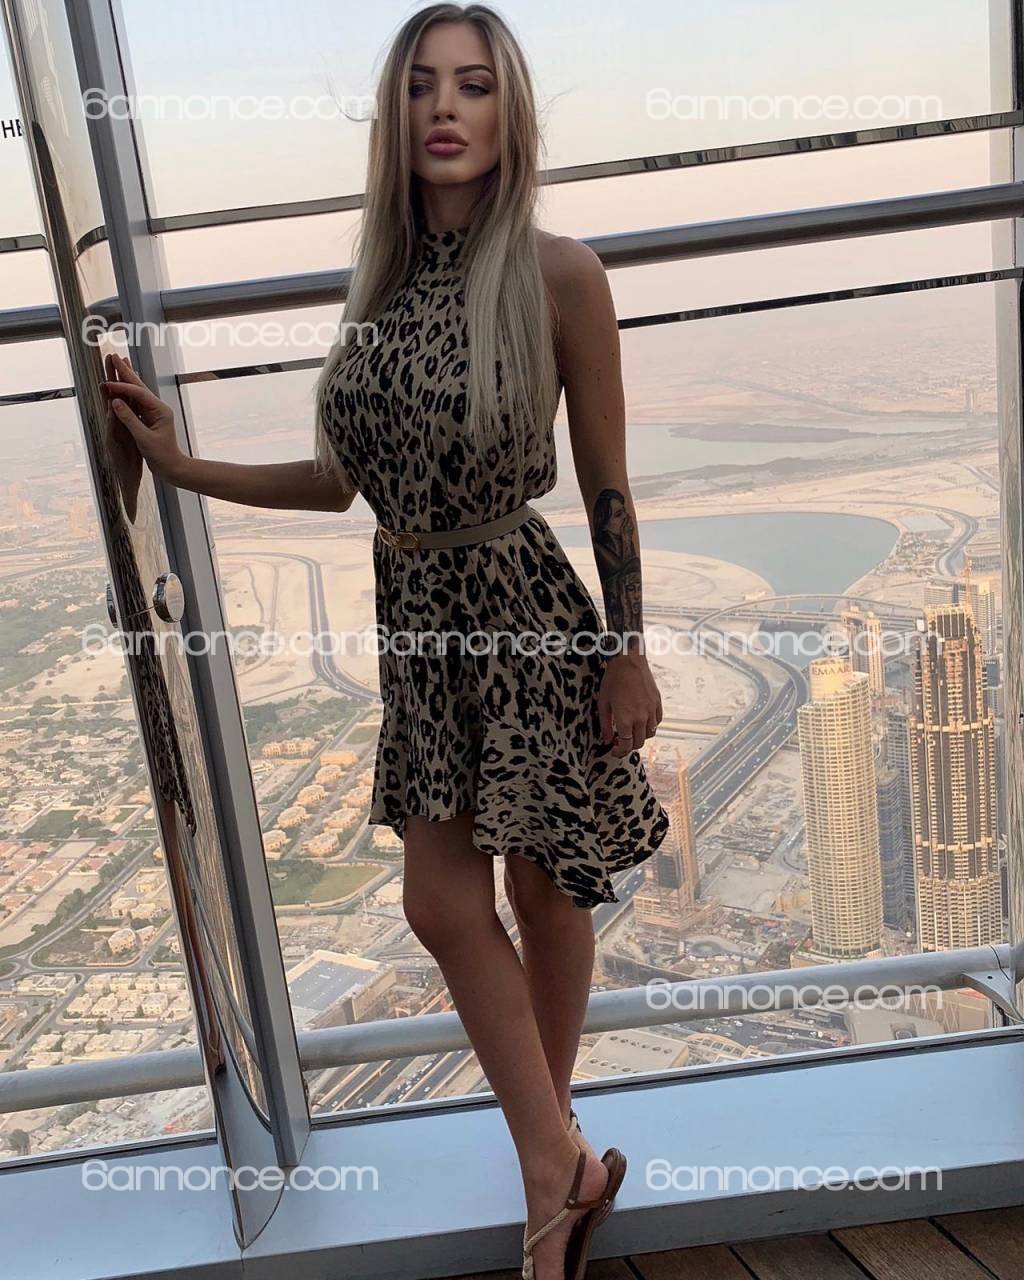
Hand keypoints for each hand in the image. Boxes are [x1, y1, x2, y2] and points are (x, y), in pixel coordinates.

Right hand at [100, 352, 186, 482]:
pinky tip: (122, 382)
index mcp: (160, 411)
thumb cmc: (161, 456)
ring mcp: (154, 412)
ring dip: (126, 377)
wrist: (172, 468)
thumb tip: (115, 402)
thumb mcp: (144, 438)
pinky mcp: (149, 418)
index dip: (122, 387)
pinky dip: (126, 391)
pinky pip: (135, 401)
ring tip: (119, 362)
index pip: (138, 393)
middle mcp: (158, 408)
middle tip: (113, 356)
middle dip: (125, 371)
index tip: (108, 383)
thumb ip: (129, 419)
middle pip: (139, 386)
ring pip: (137, 391)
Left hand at [598, 651, 662, 756]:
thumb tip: (608, 740)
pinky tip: (642, 721)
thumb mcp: (603, 703)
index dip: (620, 751)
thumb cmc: (613, 680)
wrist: (628, 661)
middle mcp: (641, 717)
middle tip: (621, 742)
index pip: (626, 745)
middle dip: (629, 746)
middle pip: (638, 742)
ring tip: (631, 731)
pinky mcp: (657, 703)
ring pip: (649, 734)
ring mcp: (651, 710)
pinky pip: (657, 722)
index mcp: (625, 719)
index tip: (615, 751)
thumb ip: (605, 724)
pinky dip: (650, 726)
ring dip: (640, 737)